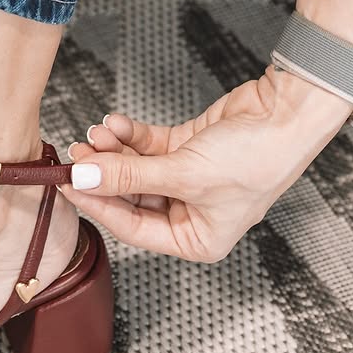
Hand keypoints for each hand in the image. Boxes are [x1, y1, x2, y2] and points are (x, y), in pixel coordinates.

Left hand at [57, 65, 352, 261]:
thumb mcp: (184, 173)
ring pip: (135, 168)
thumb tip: (84, 178)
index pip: (132, 228)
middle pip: (130, 196)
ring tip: (97, 132)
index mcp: (197, 239)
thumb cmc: (256, 158)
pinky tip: (115, 123)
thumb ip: (129, 175)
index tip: (66, 185)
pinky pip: (148, 147)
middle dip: (103, 173)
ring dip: (113, 150)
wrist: (286, 113)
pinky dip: (130, 136)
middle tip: (76, 155)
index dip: (96, 204)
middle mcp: (190, 213)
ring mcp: (187, 179)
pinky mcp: (187, 149)